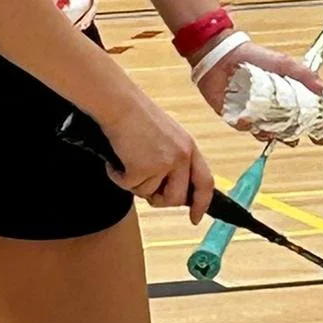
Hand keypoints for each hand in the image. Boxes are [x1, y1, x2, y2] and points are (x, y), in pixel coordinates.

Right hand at [99, 93, 214, 222]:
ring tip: (128, 160)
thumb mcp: (168, 136)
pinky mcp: (144, 168)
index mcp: (190, 147)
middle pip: (176, 198)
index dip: (202, 204)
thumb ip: (175, 159)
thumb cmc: (137, 116)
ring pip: (149, 194)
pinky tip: (117, 160)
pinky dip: (119, 177)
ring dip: (135, 183)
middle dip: (159, 200)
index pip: (205, 183)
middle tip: (144, 188)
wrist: (119, 104)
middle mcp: (181, 157)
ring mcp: (164, 163)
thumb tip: (172, 188)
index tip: (195, 218)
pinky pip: (130, 186)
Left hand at [195, 41, 322, 132]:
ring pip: (268, 133)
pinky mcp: (236, 117)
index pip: (304, 116)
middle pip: (287, 130)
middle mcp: (272, 108)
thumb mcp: (285, 64)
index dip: (313, 127)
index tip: (320, 137)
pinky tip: (250, 120)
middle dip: (292, 135)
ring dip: (272, 133)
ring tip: (272, 127)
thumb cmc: (254, 56)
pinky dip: (250, 127)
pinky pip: (246, 129)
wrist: (222, 54)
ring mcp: (254, 114)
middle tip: (295, 135)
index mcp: (286, 96)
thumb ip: (307, 77)